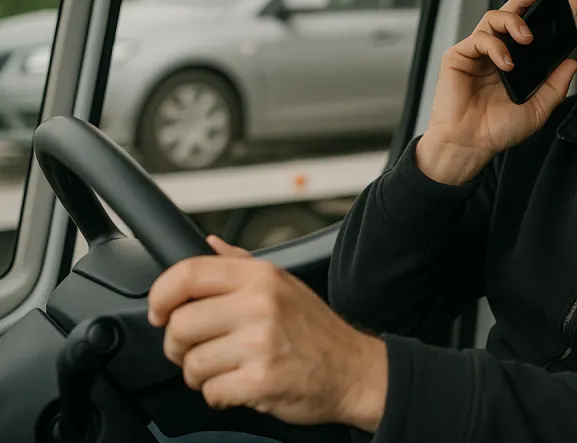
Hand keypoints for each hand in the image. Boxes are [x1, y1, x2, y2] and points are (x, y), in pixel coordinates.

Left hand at [147, 235, 387, 430]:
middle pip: (180, 325)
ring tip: (226, 369)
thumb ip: (240, 263)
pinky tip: (241, 385)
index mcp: (261, 276)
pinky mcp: (261, 380)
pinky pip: (212, 392)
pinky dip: (221, 395)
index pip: (188, 274)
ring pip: (192, 364)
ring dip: (201, 375)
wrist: (354, 370)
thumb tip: (208, 243)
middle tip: (197, 350)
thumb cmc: (316, 331)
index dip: (160, 296)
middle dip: (179, 346)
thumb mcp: (284, 284)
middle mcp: (260, 303)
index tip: (158, 312)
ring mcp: (261, 342)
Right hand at [418, 0, 576, 183]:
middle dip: (522, 1)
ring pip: (491, 19)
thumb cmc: (497, 130)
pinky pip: (478, 39)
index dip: (532, 10)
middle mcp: (492, 53)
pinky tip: (506, 63)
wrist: (470, 145)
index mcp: (510, 62)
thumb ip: (555, 85)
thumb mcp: (537, 109)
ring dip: (512, 22)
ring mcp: (474, 54)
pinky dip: (495, 46)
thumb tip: (571, 62)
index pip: (521, 28)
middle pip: (505, 14)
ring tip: (526, 39)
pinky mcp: (458, 57)